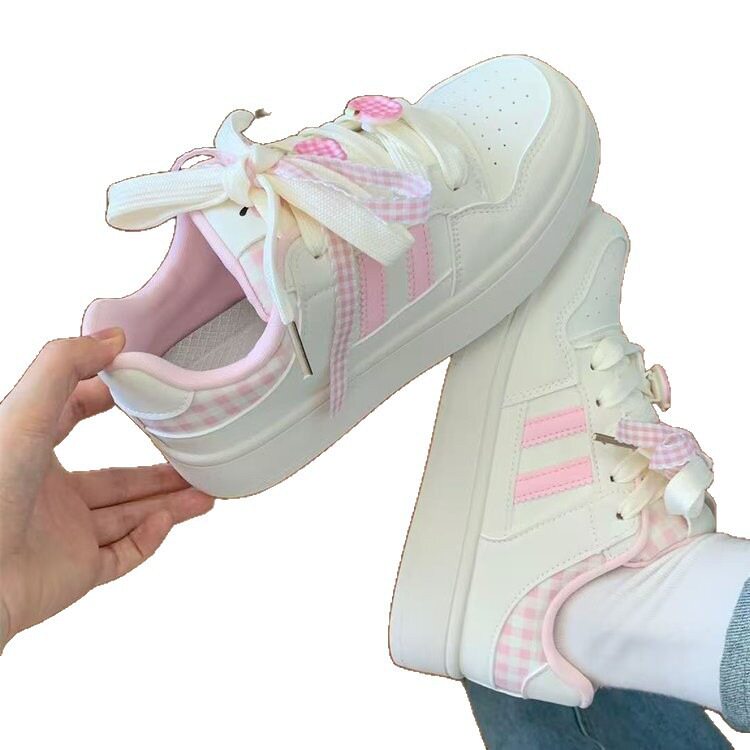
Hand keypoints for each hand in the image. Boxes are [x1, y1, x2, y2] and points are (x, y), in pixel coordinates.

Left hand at [0, 329, 213, 650]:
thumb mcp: (24, 415)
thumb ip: (63, 368)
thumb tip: (112, 337)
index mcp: (29, 452)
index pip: (71, 416)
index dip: (103, 399)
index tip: (141, 390)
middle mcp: (49, 494)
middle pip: (117, 479)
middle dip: (159, 467)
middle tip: (194, 455)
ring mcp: (64, 535)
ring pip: (130, 516)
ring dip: (170, 503)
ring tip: (205, 491)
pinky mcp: (75, 572)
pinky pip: (123, 555)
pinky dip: (151, 539)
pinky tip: (169, 520)